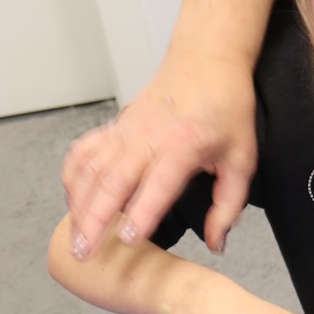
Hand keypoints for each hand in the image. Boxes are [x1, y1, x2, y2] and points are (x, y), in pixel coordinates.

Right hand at [63, 0, 272, 256]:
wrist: (206, 61)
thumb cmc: (225, 106)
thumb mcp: (241, 158)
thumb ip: (228, 205)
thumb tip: (215, 242)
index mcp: (183, 145)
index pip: (157, 186)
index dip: (141, 214)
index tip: (127, 241)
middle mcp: (147, 137)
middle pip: (111, 182)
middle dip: (94, 220)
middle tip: (84, 252)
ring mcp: (125, 131)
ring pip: (90, 170)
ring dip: (78, 205)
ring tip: (75, 237)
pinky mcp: (114, 126)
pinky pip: (83, 152)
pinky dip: (72, 176)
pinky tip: (73, 200)